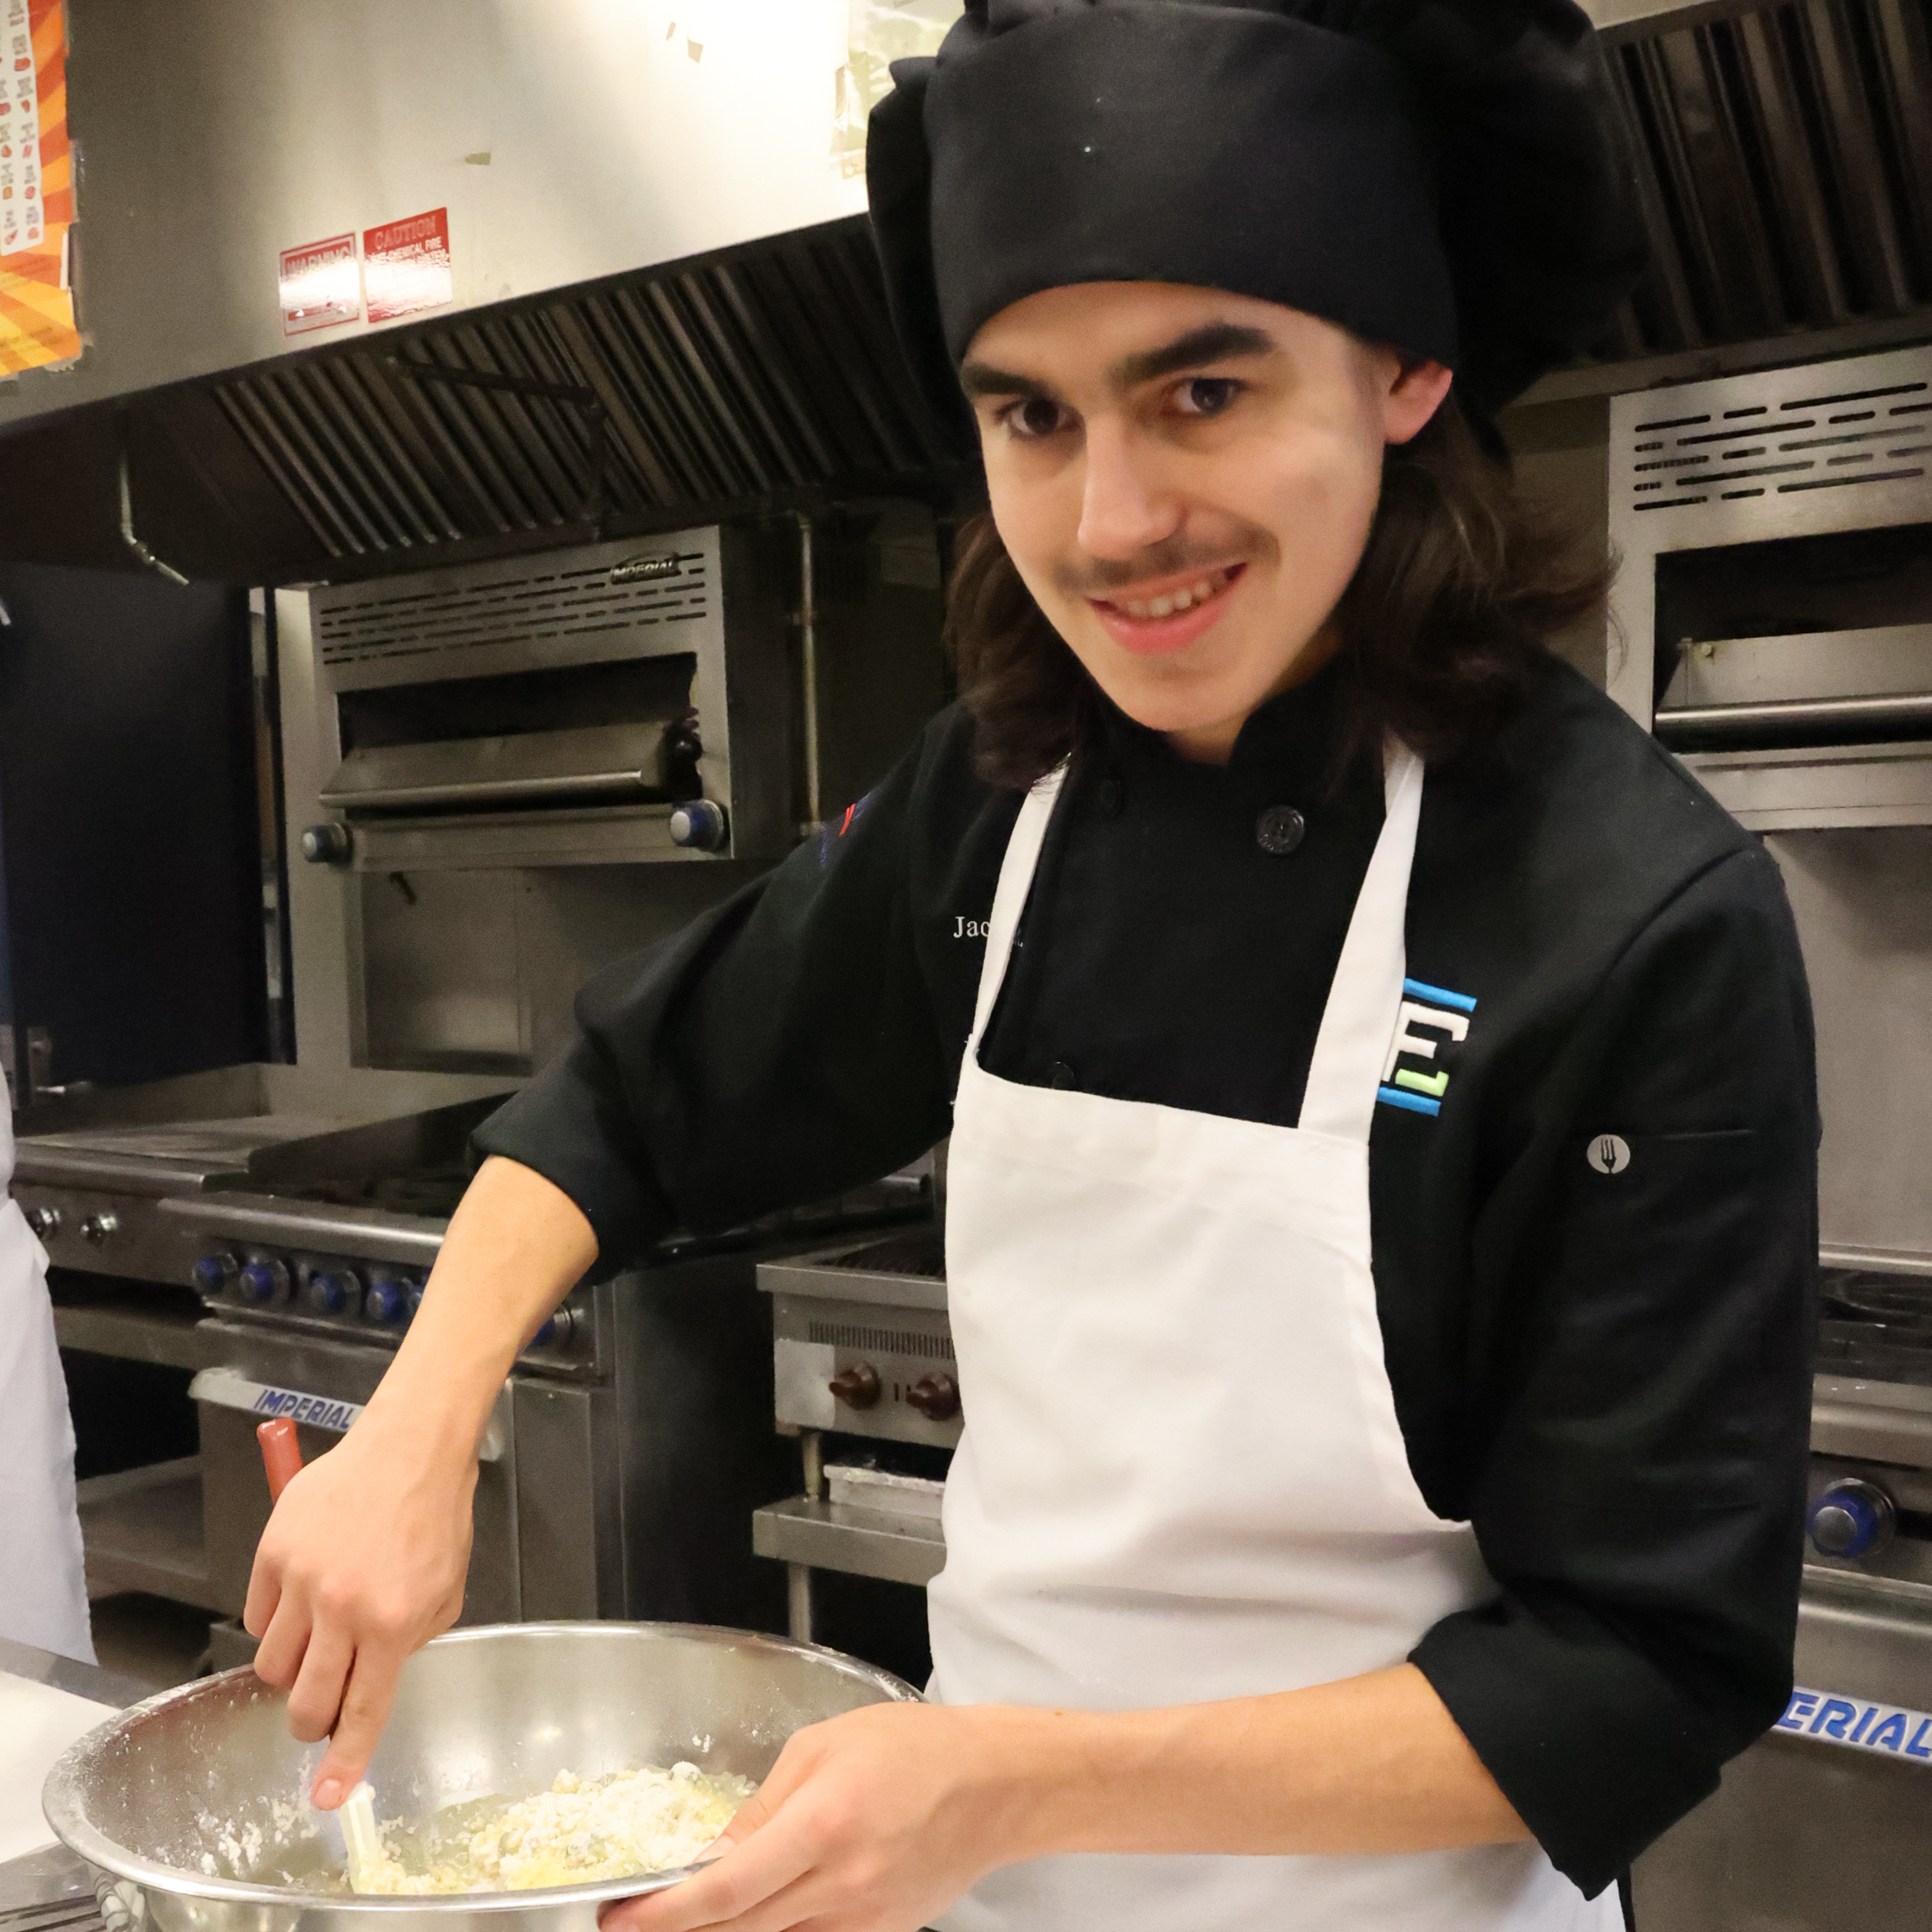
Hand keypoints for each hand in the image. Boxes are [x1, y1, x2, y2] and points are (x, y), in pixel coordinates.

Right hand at [244, 1414, 475, 1807]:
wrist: (410, 1447)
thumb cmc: (434, 1514)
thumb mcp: (445, 1590)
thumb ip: (409, 1642)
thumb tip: (372, 1680)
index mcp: (394, 1621)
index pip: (363, 1710)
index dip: (343, 1761)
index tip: (327, 1796)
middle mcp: (343, 1607)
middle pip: (304, 1700)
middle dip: (309, 1720)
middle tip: (318, 1710)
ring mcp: (303, 1579)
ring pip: (271, 1666)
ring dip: (291, 1670)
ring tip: (317, 1639)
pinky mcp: (273, 1551)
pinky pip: (257, 1616)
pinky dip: (275, 1621)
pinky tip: (302, 1598)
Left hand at [598, 1703, 1050, 1931]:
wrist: (998, 1784)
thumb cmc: (915, 1746)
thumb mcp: (826, 1745)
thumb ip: (765, 1805)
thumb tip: (713, 1856)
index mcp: (824, 1821)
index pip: (726, 1888)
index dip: (665, 1913)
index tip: (621, 1918)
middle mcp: (842, 1879)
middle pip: (741, 1929)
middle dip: (681, 1931)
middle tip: (634, 1922)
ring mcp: (865, 1917)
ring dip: (730, 1931)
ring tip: (698, 1911)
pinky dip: (779, 1930)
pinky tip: (766, 1909)